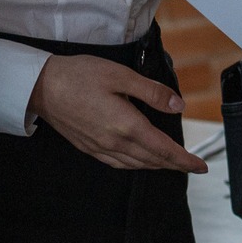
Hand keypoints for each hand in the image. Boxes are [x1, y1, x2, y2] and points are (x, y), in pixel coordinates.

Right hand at [28, 55, 206, 172]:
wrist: (41, 87)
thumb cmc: (80, 76)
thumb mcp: (121, 75)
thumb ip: (152, 92)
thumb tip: (178, 106)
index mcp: (126, 125)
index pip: (163, 149)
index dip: (184, 160)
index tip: (200, 166)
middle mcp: (114, 142)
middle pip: (152, 160)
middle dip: (175, 164)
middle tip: (192, 166)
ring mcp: (100, 148)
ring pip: (136, 164)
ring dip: (156, 166)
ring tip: (171, 163)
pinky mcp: (89, 147)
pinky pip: (118, 163)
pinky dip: (135, 164)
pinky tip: (139, 160)